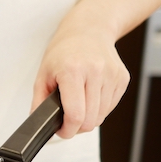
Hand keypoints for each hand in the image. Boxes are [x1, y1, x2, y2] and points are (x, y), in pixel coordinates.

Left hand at [32, 18, 129, 138]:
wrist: (88, 30)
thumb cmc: (64, 51)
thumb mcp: (43, 74)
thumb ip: (39, 101)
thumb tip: (38, 123)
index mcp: (73, 70)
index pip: (75, 114)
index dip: (68, 130)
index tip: (62, 131)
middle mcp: (95, 72)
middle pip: (91, 120)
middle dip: (77, 127)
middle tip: (67, 121)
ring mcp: (112, 75)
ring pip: (102, 116)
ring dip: (89, 118)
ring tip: (78, 105)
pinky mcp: (122, 79)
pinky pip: (111, 107)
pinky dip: (99, 108)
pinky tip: (90, 96)